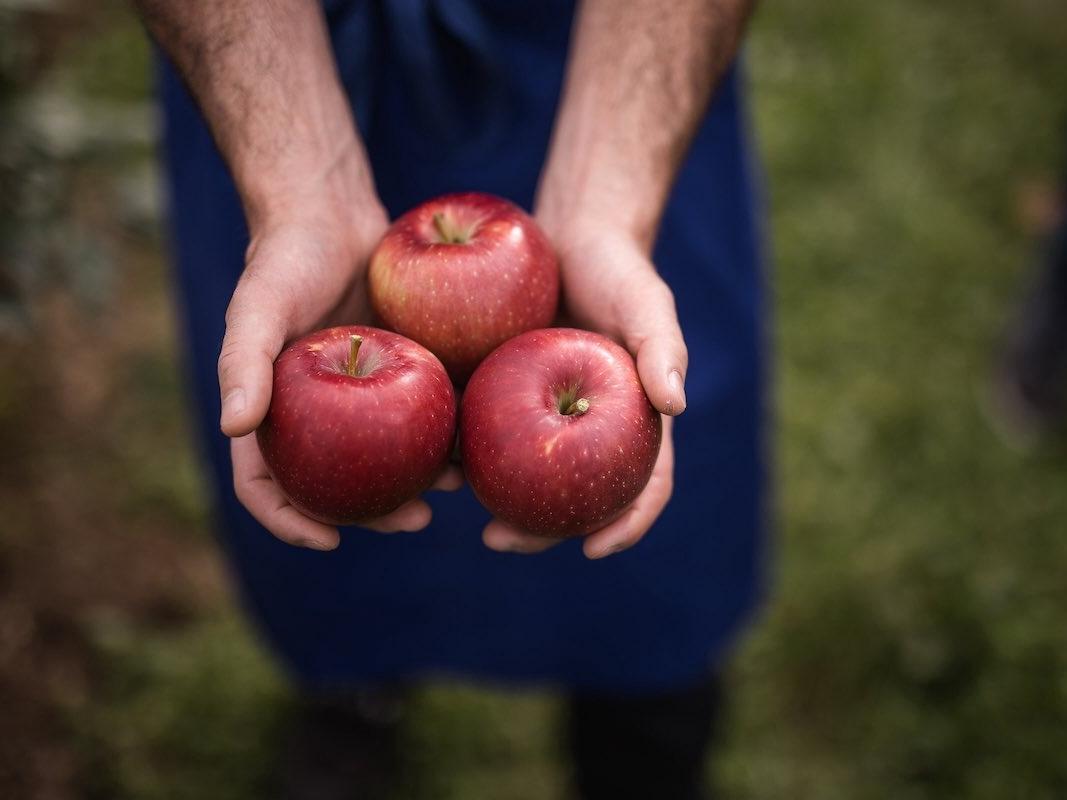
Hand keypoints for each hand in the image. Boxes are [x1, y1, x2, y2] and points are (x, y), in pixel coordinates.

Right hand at [220, 188, 461, 550]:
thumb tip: (233, 429)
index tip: (329, 541)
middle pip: (339, 484)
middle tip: (417, 521)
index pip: (267, 484)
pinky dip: (444, 433)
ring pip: (388, 457)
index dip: (290, 521)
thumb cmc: (286, 255)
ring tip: (459, 484)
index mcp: (273, 412)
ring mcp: (360, 399)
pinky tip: (476, 440)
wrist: (335, 212)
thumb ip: (242, 362)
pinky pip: (420, 414)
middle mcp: (316, 415)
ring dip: (420, 480)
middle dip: (375, 512)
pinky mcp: (400, 371)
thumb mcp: (259, 305)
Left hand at [482, 225, 686, 558]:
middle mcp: (587, 432)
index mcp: (632, 425)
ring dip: (490, 498)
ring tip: (455, 502)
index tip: (594, 550)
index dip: (625, 524)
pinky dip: (463, 449)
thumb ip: (662, 347)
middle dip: (538, 531)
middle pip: (570, 498)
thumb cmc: (618, 268)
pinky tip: (434, 454)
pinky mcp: (501, 394)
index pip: (642, 486)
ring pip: (521, 476)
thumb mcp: (646, 301)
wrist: (566, 235)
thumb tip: (676, 404)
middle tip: (498, 540)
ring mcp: (541, 417)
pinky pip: (483, 431)